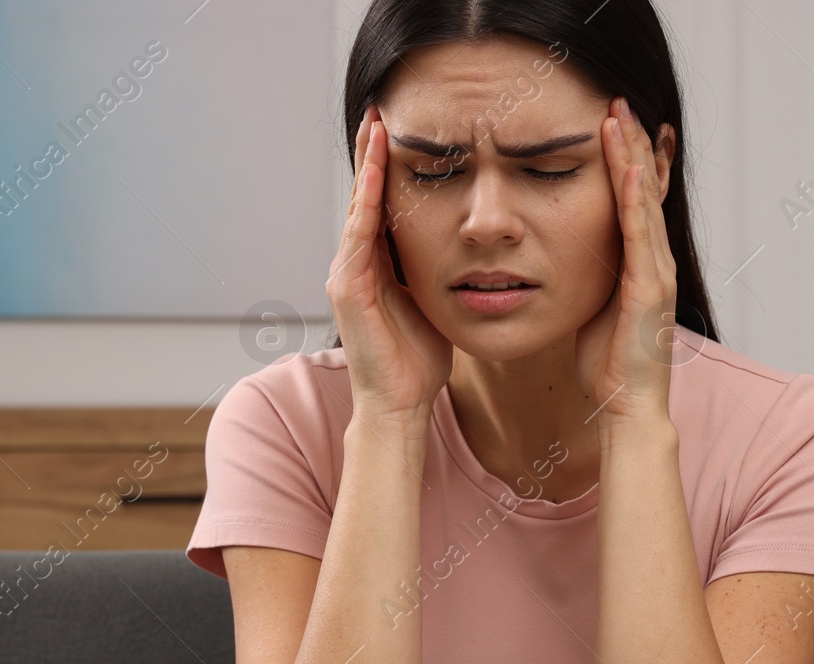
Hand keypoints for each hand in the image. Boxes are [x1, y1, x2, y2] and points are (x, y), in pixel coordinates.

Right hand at [326, 104, 453, 425]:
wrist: (400, 404)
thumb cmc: (419, 361)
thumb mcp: (435, 302)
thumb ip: (438, 272)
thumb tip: (467, 247)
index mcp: (378, 266)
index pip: (382, 205)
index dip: (389, 168)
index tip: (401, 130)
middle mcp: (356, 265)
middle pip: (364, 197)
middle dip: (373, 153)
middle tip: (381, 109)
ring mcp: (347, 275)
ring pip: (358, 207)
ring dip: (367, 165)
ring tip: (376, 125)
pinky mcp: (347, 289)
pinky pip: (359, 234)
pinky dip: (366, 200)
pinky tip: (376, 170)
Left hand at [573, 96, 677, 423]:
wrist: (627, 408)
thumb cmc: (608, 366)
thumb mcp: (592, 308)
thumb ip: (588, 279)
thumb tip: (561, 259)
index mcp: (640, 264)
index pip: (633, 199)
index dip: (624, 159)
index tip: (609, 120)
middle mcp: (655, 261)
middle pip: (643, 188)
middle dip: (631, 143)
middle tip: (617, 99)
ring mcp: (657, 273)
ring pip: (644, 202)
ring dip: (632, 156)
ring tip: (620, 115)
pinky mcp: (650, 290)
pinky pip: (641, 235)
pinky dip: (635, 199)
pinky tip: (628, 168)